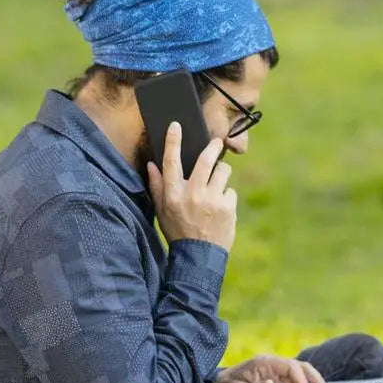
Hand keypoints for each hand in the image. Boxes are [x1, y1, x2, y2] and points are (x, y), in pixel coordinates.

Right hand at [147, 122, 236, 251]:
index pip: (171, 162)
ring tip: (217, 185)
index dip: (173, 141)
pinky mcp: (227, 207)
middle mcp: (192, 194)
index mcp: (173, 195)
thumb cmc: (178, 231)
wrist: (199, 256)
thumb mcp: (162, 211)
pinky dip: (227, 197)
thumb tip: (152, 165)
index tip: (177, 125)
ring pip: (223, 172)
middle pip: (205, 160)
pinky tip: (221, 209)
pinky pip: (230, 191)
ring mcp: (211, 200)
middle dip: (213, 147)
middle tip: (216, 143)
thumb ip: (157, 187)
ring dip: (222, 174)